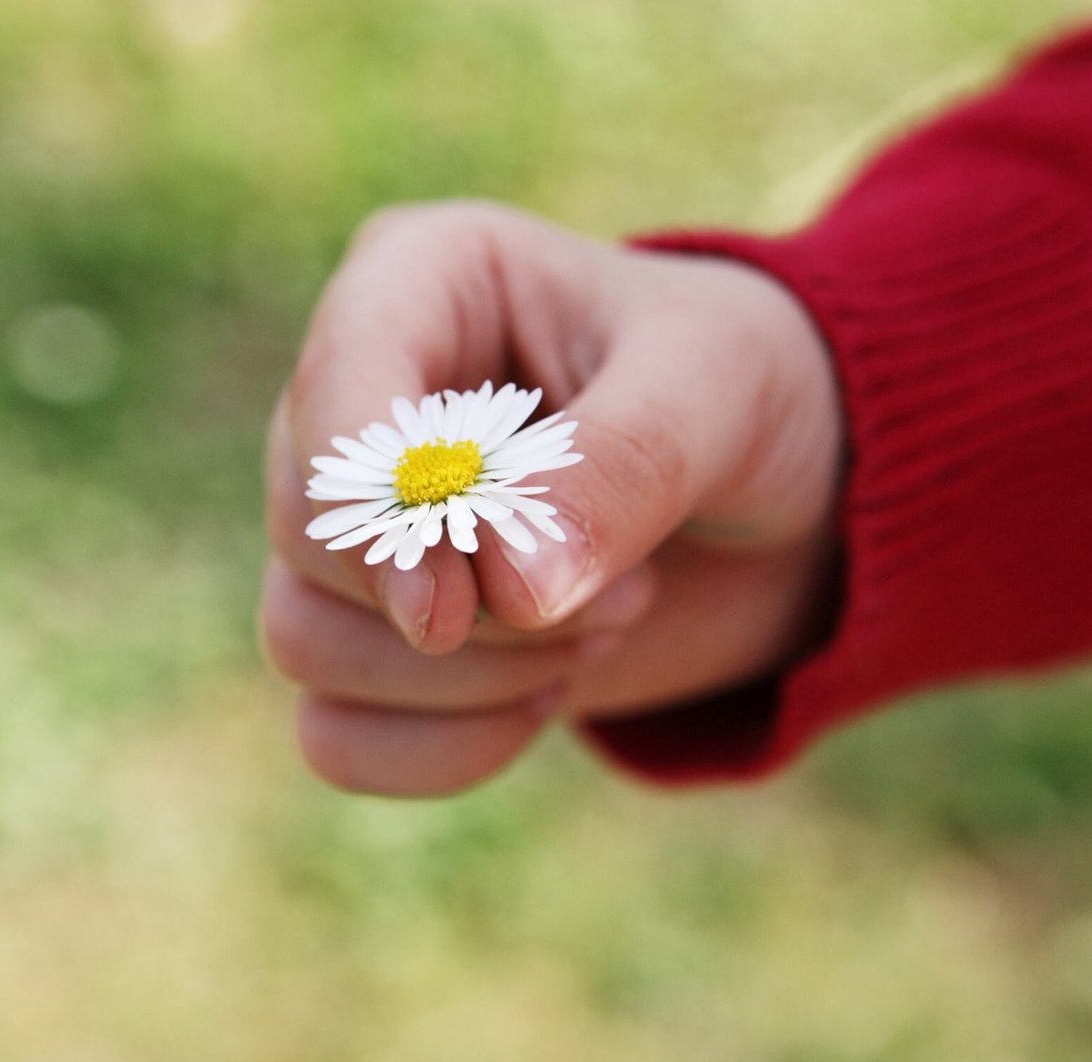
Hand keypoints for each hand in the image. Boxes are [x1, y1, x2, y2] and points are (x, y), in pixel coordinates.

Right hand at [262, 201, 842, 795]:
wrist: (786, 507)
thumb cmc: (748, 396)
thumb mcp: (718, 393)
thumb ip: (620, 468)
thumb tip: (506, 590)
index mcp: (420, 282)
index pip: (335, 388)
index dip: (380, 505)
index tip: (456, 609)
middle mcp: (362, 402)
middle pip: (308, 531)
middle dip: (478, 602)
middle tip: (630, 585)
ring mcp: (358, 528)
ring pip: (305, 640)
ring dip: (474, 676)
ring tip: (609, 617)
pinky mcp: (378, 641)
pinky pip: (334, 736)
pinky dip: (442, 749)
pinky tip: (546, 702)